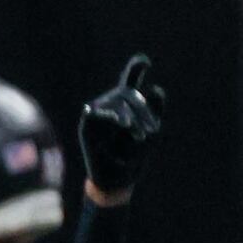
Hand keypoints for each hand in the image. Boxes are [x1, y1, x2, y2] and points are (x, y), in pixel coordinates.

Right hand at [76, 55, 163, 202]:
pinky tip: (116, 120)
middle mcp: (110, 106)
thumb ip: (155, 110)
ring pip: (118, 103)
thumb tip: (154, 88)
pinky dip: (109, 116)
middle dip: (143, 110)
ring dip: (133, 119)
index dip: (136, 67)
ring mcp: (98, 115)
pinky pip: (95, 114)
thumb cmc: (134, 156)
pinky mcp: (87, 128)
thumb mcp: (152, 132)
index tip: (146, 61)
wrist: (117, 180)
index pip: (130, 80)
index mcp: (126, 105)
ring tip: (139, 137)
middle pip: (128, 93)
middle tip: (150, 132)